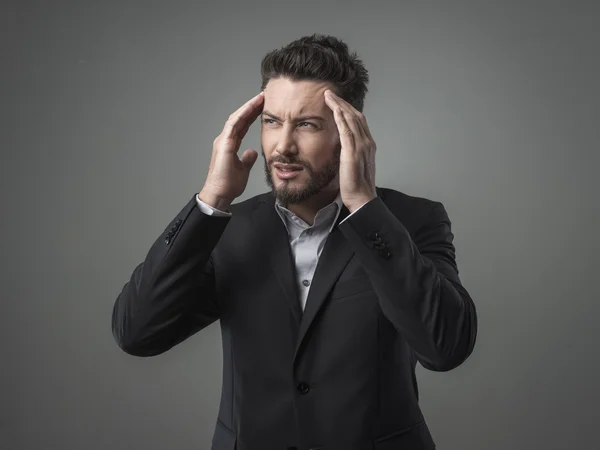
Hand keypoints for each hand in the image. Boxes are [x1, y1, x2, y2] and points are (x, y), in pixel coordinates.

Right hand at [199, 92, 263, 209]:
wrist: (220, 194)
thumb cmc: (228, 184)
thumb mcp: (243, 169)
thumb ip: (247, 159)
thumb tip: (252, 152)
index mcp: (230, 144)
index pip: (243, 125)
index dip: (253, 114)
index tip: (264, 106)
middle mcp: (225, 139)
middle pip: (240, 118)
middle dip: (252, 106)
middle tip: (264, 96)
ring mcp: (223, 140)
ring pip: (237, 117)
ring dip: (248, 107)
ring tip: (260, 97)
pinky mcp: (224, 144)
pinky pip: (234, 125)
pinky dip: (243, 114)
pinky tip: (251, 107)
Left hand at [324, 90, 376, 212]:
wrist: (362, 199)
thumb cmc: (356, 186)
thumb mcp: (353, 165)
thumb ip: (349, 153)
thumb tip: (340, 147)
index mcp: (368, 145)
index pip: (358, 121)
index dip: (347, 109)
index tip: (336, 102)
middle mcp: (367, 143)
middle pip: (355, 115)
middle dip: (342, 102)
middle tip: (330, 93)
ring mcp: (361, 146)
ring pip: (351, 119)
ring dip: (339, 105)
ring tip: (328, 96)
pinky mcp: (353, 152)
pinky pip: (347, 130)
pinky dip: (341, 118)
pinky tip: (335, 110)